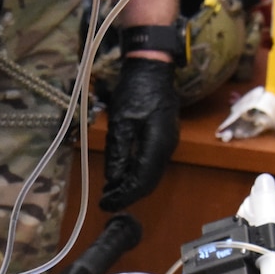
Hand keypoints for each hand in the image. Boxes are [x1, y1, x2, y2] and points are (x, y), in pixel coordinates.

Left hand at [99, 55, 179, 210]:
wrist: (153, 69)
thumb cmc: (136, 91)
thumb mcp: (120, 122)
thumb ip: (117, 153)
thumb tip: (112, 181)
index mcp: (157, 144)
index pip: (141, 181)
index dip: (123, 196)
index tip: (106, 204)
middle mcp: (167, 148)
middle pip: (149, 183)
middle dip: (128, 194)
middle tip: (106, 201)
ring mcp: (168, 144)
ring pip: (151, 176)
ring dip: (132, 186)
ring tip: (111, 191)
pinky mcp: (164, 140)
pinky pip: (152, 165)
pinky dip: (137, 174)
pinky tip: (123, 174)